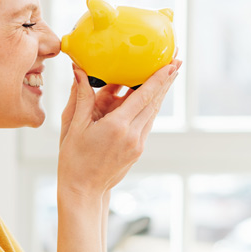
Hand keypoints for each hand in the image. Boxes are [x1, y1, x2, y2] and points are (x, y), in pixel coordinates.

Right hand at [58, 59, 181, 201]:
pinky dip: (149, 108)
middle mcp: (132, 135)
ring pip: (152, 113)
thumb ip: (81, 97)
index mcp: (117, 127)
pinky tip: (150, 99)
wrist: (82, 190)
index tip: (171, 63)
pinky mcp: (137, 150)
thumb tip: (79, 71)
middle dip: (166, 81)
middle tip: (177, 61)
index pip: (143, 96)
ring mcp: (137, 144)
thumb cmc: (73, 159)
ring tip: (168, 75)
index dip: (159, 79)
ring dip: (160, 94)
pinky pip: (146, 124)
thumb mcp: (74, 126)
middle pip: (154, 102)